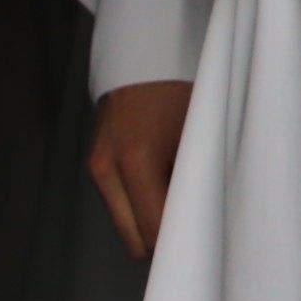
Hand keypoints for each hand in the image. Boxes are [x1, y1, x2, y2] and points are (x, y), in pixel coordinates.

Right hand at [89, 79, 190, 259]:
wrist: (148, 55)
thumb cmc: (184, 88)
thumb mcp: (199, 131)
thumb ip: (197, 179)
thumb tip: (204, 223)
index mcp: (136, 161)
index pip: (153, 230)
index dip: (179, 243)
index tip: (204, 245)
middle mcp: (107, 170)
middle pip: (134, 240)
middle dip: (163, 240)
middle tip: (197, 230)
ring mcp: (97, 169)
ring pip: (126, 225)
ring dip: (152, 221)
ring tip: (185, 198)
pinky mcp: (95, 165)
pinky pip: (121, 204)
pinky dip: (142, 205)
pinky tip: (168, 183)